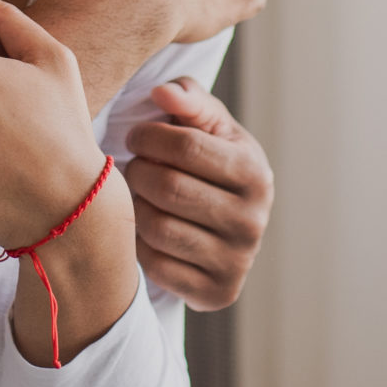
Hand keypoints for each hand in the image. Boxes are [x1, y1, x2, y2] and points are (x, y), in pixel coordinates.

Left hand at [125, 79, 272, 308]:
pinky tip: (142, 231)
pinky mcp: (217, 293)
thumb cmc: (210, 165)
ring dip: (134, 208)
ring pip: (158, 228)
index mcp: (255, 172)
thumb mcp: (208, 128)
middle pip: (168, 187)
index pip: (186, 146)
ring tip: (137, 197)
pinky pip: (156, 266)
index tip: (135, 138)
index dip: (148, 137)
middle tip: (132, 168)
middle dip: (137, 172)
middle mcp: (253, 220)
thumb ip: (188, 100)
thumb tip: (163, 93)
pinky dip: (138, 246)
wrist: (226, 229)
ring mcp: (237, 261)